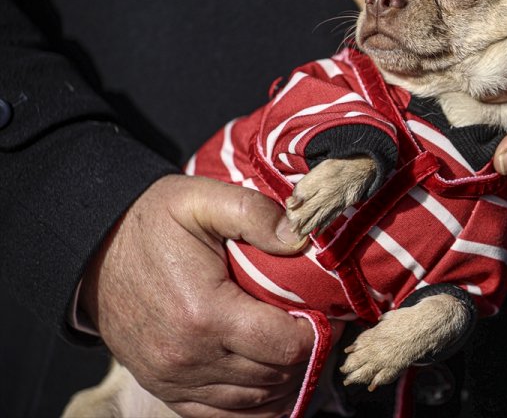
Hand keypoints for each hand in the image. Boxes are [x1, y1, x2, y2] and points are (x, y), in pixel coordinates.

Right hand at [79, 174, 343, 416]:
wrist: (94, 253)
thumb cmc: (151, 223)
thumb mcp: (200, 199)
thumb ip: (255, 214)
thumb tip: (302, 237)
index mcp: (205, 312)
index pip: (286, 346)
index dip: (316, 332)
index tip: (324, 312)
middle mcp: (189, 357)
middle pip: (275, 376)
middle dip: (305, 353)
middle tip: (318, 326)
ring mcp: (175, 379)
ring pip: (255, 400)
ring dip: (284, 378)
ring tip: (296, 346)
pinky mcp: (167, 389)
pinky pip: (224, 416)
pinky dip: (255, 404)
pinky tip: (272, 380)